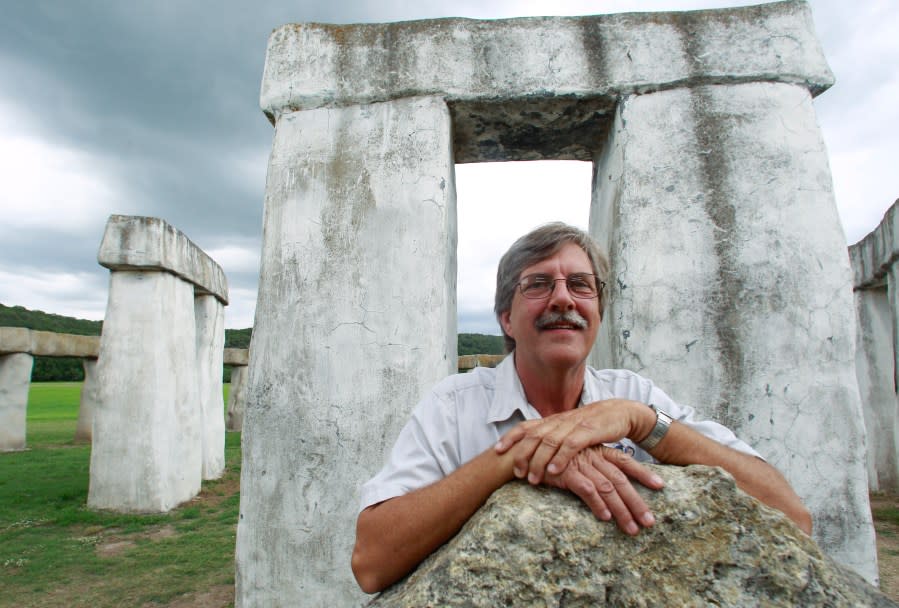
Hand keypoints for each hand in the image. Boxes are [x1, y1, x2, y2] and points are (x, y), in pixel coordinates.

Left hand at [495, 399, 649, 484]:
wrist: (620, 412)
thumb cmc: (592, 425)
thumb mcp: (569, 429)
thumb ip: (552, 437)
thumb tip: (530, 450)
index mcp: (552, 420)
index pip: (526, 426)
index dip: (510, 437)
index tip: (496, 451)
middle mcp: (559, 421)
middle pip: (533, 436)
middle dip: (522, 454)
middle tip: (515, 473)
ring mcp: (573, 425)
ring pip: (549, 442)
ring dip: (538, 461)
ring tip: (532, 479)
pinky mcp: (589, 431)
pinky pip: (571, 445)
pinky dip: (560, 458)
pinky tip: (554, 471)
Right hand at [543, 445, 662, 534]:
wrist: (523, 450)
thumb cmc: (549, 456)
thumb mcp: (575, 456)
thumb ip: (592, 464)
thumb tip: (606, 481)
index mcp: (597, 450)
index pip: (625, 462)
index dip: (643, 473)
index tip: (661, 486)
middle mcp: (592, 456)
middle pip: (621, 481)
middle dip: (637, 502)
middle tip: (649, 522)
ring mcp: (581, 464)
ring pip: (609, 488)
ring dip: (622, 510)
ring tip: (632, 528)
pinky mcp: (567, 473)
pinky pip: (588, 490)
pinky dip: (598, 504)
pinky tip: (606, 518)